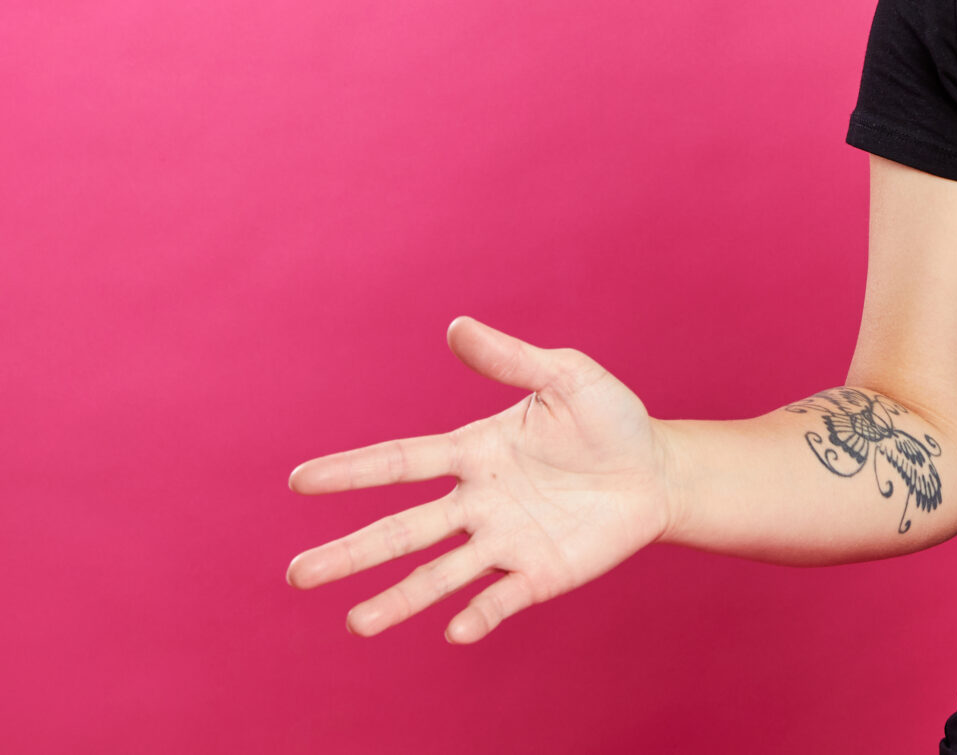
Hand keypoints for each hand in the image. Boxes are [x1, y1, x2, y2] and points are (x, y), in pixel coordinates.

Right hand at [287, 317, 673, 642]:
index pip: (401, 462)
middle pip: (403, 531)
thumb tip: (456, 327)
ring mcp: (504, 542)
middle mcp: (477, 502)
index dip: (351, 471)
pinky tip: (456, 629)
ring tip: (357, 624)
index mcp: (474, 452)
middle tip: (296, 576)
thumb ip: (513, 360)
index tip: (298, 481)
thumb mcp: (567, 378)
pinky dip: (479, 616)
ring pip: (439, 575)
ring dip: (399, 600)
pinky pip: (502, 599)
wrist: (660, 470)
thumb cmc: (609, 419)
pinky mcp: (538, 574)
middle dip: (352, 553)